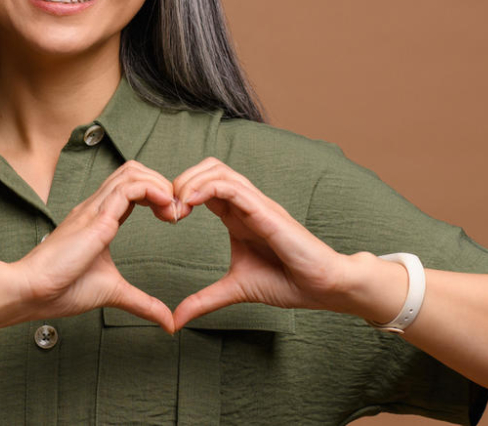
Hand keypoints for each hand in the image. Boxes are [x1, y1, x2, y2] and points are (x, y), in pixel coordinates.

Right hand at [11, 161, 177, 332]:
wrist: (32, 291)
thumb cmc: (62, 289)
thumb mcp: (114, 292)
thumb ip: (143, 303)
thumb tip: (168, 323)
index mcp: (99, 219)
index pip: (131, 188)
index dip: (157, 194)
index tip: (172, 218)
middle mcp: (96, 207)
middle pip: (133, 170)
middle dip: (162, 183)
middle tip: (177, 211)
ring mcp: (94, 209)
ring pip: (132, 172)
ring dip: (160, 185)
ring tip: (173, 210)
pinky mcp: (96, 218)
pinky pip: (128, 188)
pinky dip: (153, 190)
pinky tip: (165, 208)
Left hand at [171, 157, 353, 330]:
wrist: (323, 287)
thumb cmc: (287, 281)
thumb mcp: (234, 289)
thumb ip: (204, 300)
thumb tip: (176, 320)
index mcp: (236, 215)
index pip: (202, 185)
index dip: (178, 194)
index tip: (164, 218)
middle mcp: (245, 204)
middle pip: (207, 168)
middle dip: (180, 180)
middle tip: (165, 209)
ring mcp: (256, 204)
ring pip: (217, 170)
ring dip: (189, 182)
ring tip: (175, 207)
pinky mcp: (265, 211)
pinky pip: (232, 186)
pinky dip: (206, 188)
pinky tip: (190, 205)